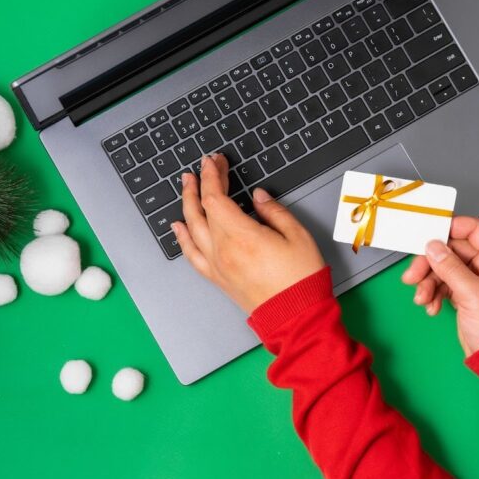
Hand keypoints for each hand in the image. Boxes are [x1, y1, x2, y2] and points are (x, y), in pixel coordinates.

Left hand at [172, 153, 324, 312]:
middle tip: (201, 168)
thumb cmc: (301, 279)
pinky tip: (178, 227)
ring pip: (192, 229)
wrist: (296, 317)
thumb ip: (275, 211)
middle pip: (201, 210)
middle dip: (199, 184)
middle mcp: (223, 250)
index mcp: (242, 236)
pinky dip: (182, 238)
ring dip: (187, 204)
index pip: (215, 198)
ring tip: (186, 186)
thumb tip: (258, 197)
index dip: (211, 176)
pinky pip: (192, 254)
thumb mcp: (298, 236)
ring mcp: (218, 265)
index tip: (213, 161)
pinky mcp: (218, 278)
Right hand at [401, 216, 478, 355]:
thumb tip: (433, 246)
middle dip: (431, 263)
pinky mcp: (466, 294)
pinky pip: (444, 284)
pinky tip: (430, 307)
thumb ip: (450, 267)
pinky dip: (434, 293)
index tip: (428, 235)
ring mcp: (477, 280)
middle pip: (453, 250)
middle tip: (413, 275)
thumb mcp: (472, 294)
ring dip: (429, 282)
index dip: (450, 229)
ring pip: (445, 268)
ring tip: (422, 299)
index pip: (474, 230)